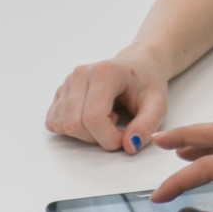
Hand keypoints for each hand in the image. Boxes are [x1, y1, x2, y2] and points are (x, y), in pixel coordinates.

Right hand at [47, 55, 170, 152]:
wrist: (138, 65)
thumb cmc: (147, 83)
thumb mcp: (158, 104)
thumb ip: (146, 126)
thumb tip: (129, 146)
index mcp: (104, 73)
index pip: (93, 118)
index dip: (109, 139)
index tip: (126, 138)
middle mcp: (81, 74)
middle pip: (74, 124)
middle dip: (97, 138)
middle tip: (117, 129)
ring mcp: (67, 82)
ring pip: (62, 125)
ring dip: (85, 135)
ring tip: (106, 120)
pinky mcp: (60, 91)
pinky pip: (54, 121)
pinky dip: (72, 130)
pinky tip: (91, 118)